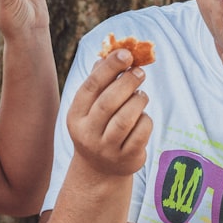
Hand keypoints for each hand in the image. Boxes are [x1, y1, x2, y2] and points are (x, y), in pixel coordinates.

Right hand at [66, 49, 152, 176]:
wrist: (100, 169)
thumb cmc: (99, 126)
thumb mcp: (92, 107)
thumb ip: (100, 81)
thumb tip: (112, 52)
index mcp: (76, 115)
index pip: (91, 87)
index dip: (109, 68)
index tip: (126, 53)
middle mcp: (87, 133)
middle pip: (108, 103)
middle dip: (127, 82)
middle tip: (140, 72)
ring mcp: (106, 149)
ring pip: (125, 119)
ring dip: (138, 100)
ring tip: (142, 95)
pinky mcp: (126, 159)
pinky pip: (141, 133)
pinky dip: (146, 119)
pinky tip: (143, 116)